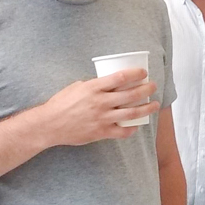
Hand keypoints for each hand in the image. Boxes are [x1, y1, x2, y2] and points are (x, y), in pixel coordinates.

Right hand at [37, 70, 157, 147]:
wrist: (50, 124)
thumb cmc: (61, 103)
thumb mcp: (76, 87)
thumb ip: (93, 86)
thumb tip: (106, 83)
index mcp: (94, 88)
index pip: (121, 77)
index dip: (136, 73)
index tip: (144, 72)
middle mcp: (101, 102)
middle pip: (131, 95)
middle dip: (146, 89)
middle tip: (153, 86)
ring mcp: (102, 118)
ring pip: (131, 113)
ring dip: (147, 109)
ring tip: (154, 105)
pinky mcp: (101, 132)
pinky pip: (122, 132)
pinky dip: (132, 129)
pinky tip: (136, 125)